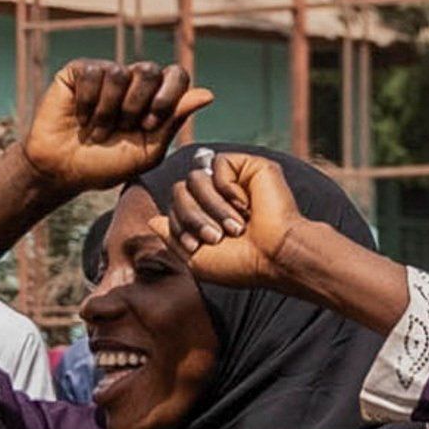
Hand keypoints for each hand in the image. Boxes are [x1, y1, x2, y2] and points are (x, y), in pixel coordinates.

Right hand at [12, 59, 211, 198]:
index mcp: (155, 97)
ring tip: (98, 129)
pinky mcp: (78, 72)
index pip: (177, 75)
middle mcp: (132, 81)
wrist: (65, 171)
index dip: (167, 97)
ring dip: (108, 110)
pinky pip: (92, 74)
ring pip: (119, 72)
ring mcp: (105, 74)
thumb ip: (174, 121)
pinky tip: (80, 118)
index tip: (149, 124)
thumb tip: (208, 94)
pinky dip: (87, 103)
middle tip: (122, 127)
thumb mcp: (148, 150)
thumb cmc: (108, 164)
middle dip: (136, 104)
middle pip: (150, 70)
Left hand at [164, 149, 289, 287]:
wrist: (276, 257)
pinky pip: (218, 164)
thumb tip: (152, 220)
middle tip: (217, 236)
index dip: (180, 225)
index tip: (199, 246)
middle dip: (193, 217)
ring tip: (236, 225)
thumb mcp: (196, 259)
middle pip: (179, 190)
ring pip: (195, 178)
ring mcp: (234, 180)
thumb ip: (171, 238)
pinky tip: (246, 204)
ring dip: (212, 206)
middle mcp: (219, 196)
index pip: (173, 206)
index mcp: (208, 215)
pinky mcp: (250, 166)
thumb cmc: (243, 264)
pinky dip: (227, 188)